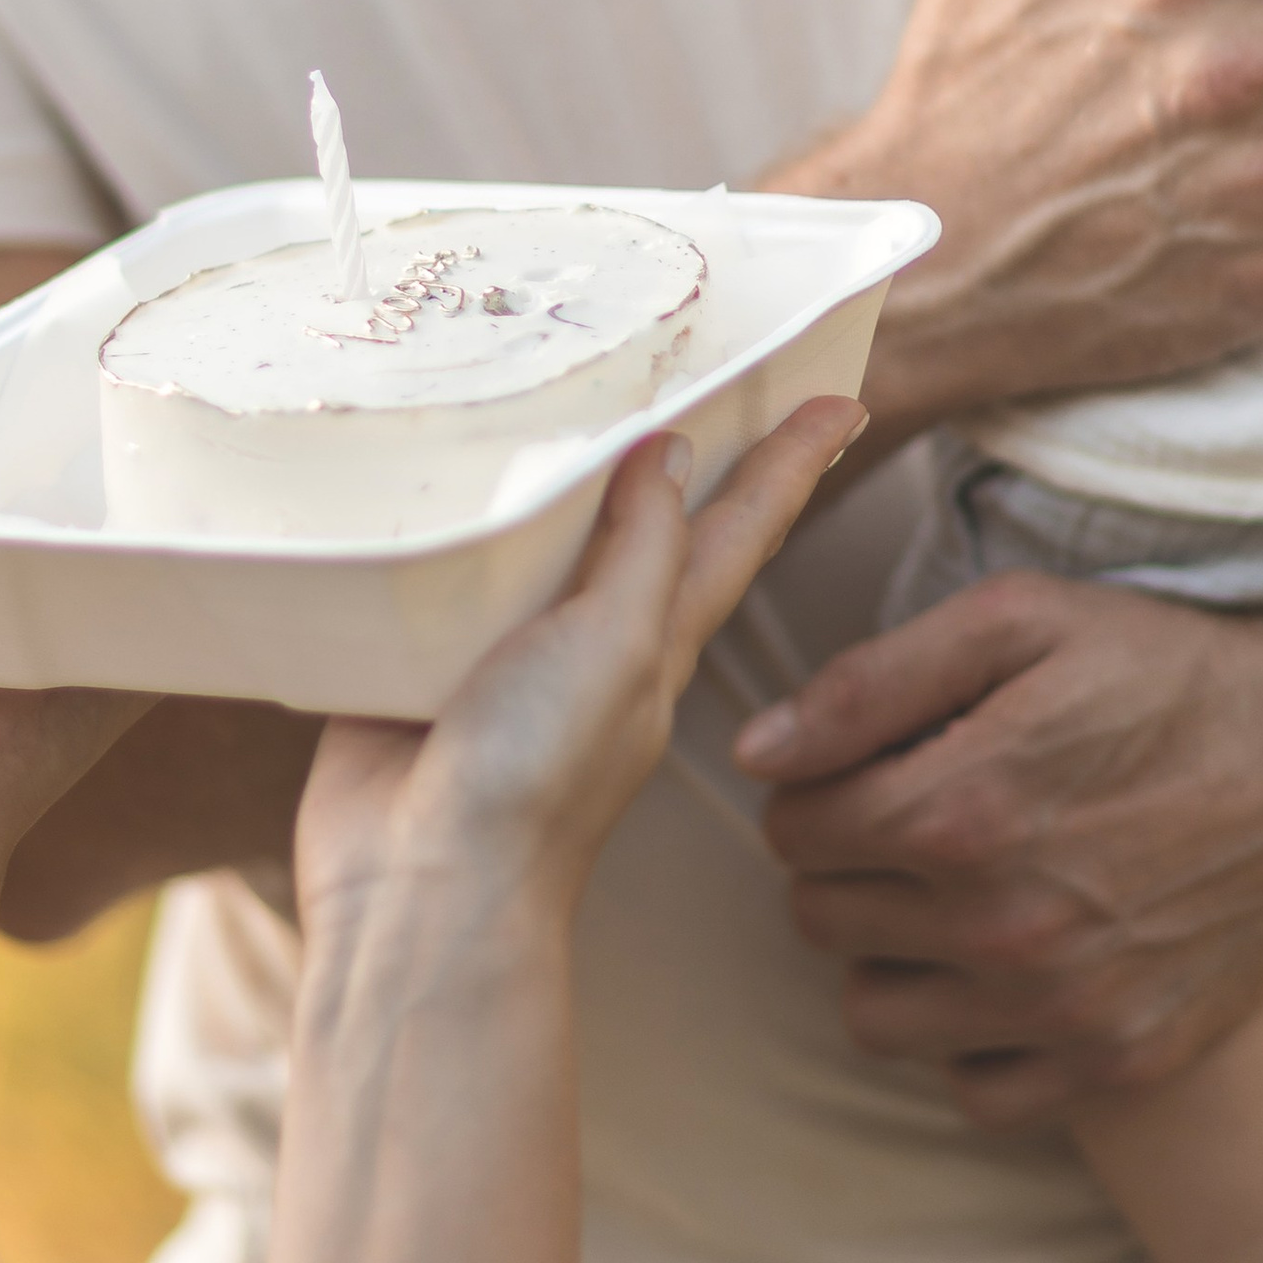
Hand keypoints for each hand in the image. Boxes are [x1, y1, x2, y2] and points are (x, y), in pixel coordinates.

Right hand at [296, 402, 866, 936]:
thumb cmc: (537, 776)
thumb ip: (643, 550)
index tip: (843, 400)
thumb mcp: (618, 646)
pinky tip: (437, 488)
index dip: (789, 463)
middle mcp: (591, 636)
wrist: (420, 884)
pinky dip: (451, 529)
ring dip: (561, 479)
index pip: (739, 526)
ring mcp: (506, 649)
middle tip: (724, 378)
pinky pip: (444, 576)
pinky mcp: (424, 662)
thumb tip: (669, 454)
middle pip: (654, 524)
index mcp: (655, 634)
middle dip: (692, 455)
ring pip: (546, 543)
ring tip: (579, 397)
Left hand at [737, 571, 1262, 1118]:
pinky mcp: (1119, 1061)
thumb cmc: (1171, 671)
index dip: (811, 788)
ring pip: (874, 1017)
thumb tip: (759, 750)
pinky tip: (1004, 973)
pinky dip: (969, 1041)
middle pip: (820, 919)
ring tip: (943, 899)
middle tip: (904, 824)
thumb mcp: (1021, 621)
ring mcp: (1063, 1008)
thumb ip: (873, 682)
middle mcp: (1002, 925)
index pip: (793, 830)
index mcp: (962, 810)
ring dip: (887, 958)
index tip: (860, 769)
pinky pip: (974, 1091)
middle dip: (841, 864)